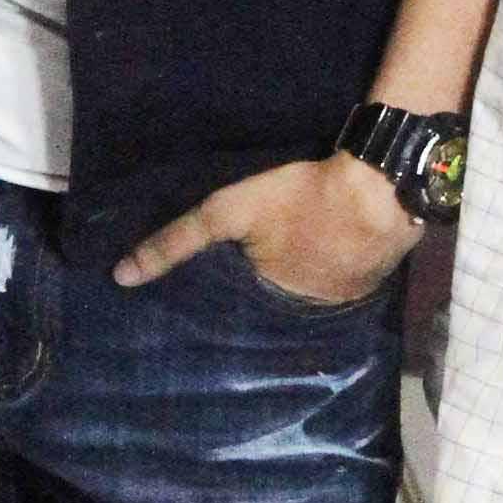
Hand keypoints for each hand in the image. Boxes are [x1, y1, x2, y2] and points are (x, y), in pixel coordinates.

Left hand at [114, 150, 416, 303]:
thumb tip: (121, 277)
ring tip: (286, 262)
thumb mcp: (228, 212)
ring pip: (307, 295)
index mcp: (270, 303)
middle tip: (251, 269)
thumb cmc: (299, 197)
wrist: (381, 187)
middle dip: (260, 294)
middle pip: (272, 303)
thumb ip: (179, 241)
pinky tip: (325, 254)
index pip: (236, 308)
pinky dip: (329, 273)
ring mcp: (342, 301)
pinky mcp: (370, 283)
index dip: (224, 295)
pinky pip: (339, 284)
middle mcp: (306, 315)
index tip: (207, 288)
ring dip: (298, 284)